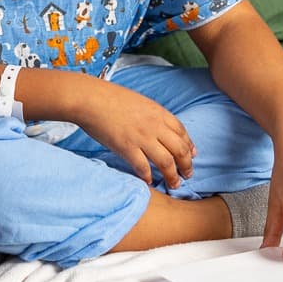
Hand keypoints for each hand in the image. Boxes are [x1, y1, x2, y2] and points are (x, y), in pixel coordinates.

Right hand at [71, 81, 194, 187]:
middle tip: (188, 175)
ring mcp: (141, 137)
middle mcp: (154, 126)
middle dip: (187, 165)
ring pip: (167, 162)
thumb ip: (152, 115)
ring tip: (174, 184)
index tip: (192, 156)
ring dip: (173, 176)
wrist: (90, 98)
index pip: (182, 133)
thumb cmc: (110, 98)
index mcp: (158, 112)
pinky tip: (149, 181)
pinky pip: (143, 167)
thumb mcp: (139, 102)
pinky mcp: (127, 148)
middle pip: (180, 150)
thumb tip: (160, 128)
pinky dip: (148, 177)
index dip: (190, 147)